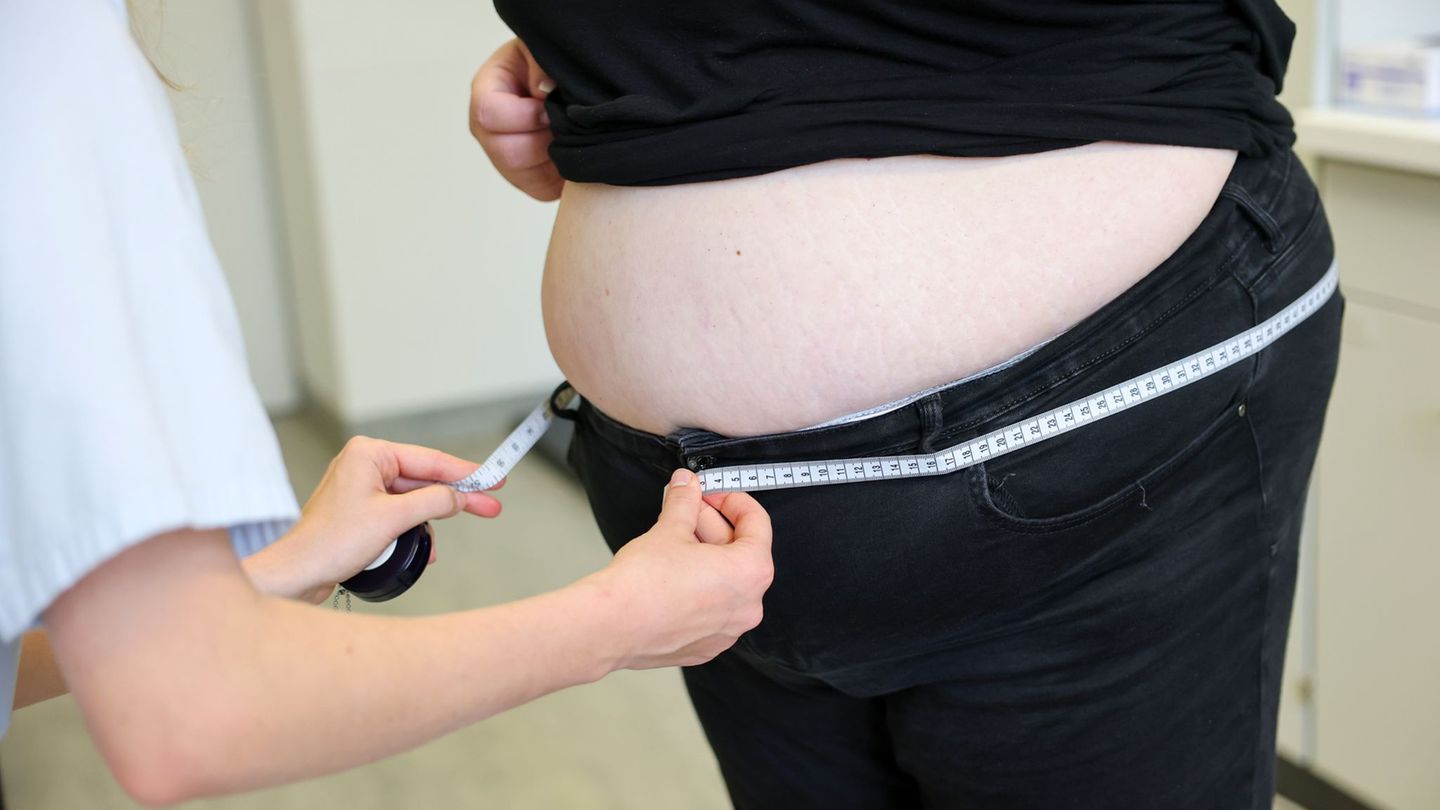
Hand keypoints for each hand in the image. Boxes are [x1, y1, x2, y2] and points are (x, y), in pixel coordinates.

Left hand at [245, 437, 502, 602]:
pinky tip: (422, 549)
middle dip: (455, 497)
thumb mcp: (393, 519)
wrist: (298, 574)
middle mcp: (364, 465)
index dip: (465, 472)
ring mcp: (361, 489)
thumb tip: (460, 496)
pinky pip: (398, 514)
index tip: (493, 477)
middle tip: (490, 505)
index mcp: (369, 454)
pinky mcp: (360, 512)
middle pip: (424, 479)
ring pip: (413, 499)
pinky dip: (412, 530)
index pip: (430, 459)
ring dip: (429, 522)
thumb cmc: (330, 542)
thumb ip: (434, 502)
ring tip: (438, 543)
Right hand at [469, 38, 562, 200]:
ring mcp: (502, 157)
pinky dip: (561, 173)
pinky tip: (571, 150)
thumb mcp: (544, 50)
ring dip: (554, 155)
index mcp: (486, 89)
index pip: (488, 112)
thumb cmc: (552, 63)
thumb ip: (541, 63)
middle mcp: (486, 128)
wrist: (569, 85)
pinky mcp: (525, 178)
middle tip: (564, 123)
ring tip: (568, 133)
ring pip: (523, 174)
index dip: (525, 114)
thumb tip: (543, 90)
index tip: (550, 103)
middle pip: (505, 152)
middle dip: (542, 139)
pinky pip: (539, 189)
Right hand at [587, 470, 774, 669]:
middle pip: (740, 552)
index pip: (757, 523)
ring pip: (726, 582)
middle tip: (687, 510)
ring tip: (675, 538)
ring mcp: (727, 631)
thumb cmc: (643, 584)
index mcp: (750, 573)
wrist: (611, 626)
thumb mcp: (669, 528)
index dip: (732, 500)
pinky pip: (711, 608)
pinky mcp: (705, 645)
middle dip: (712, 526)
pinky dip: (699, 587)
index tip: (712, 494)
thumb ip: (685, 502)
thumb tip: (686, 485)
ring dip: (706, 556)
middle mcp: (747, 606)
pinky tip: (673, 572)